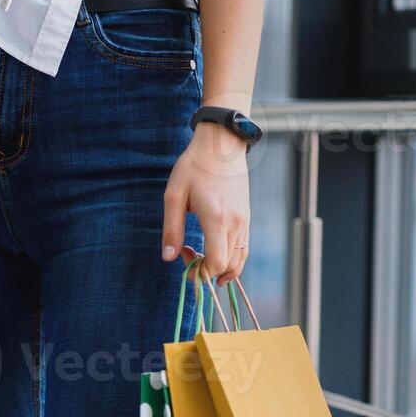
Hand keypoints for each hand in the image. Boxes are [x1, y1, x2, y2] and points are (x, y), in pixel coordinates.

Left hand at [162, 124, 249, 284]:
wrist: (221, 144)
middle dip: (206, 271)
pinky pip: (243, 247)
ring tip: (199, 257)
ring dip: (220, 267)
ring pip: (239, 259)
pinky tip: (212, 251)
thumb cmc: (193, 167)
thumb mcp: (174, 196)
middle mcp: (235, 223)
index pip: (216, 263)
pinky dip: (230, 258)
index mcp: (217, 219)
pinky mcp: (246, 216)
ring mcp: (244, 220)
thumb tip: (169, 258)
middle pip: (228, 266)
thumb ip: (172, 229)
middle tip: (186, 254)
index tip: (183, 257)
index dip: (200, 272)